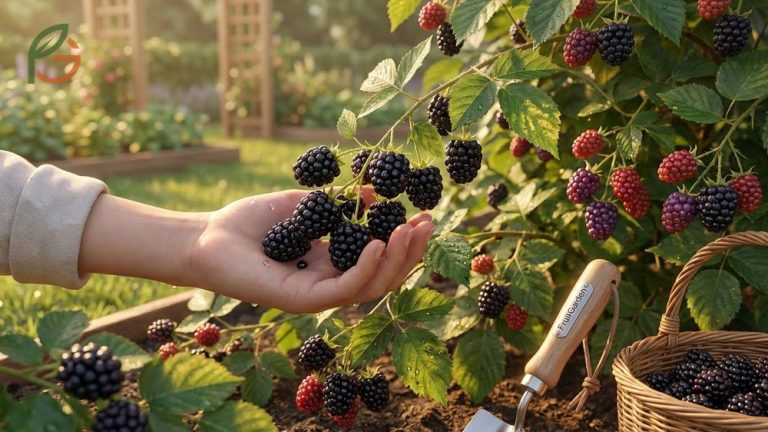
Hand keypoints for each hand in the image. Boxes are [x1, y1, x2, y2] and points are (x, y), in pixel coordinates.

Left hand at [188, 190, 433, 312]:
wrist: (205, 237)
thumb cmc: (247, 223)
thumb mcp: (302, 205)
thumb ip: (337, 203)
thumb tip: (374, 192)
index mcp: (330, 263)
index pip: (378, 259)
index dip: (403, 240)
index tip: (423, 214)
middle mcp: (328, 282)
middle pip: (382, 276)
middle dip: (409, 252)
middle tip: (428, 223)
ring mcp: (316, 295)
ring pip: (370, 287)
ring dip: (395, 260)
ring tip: (409, 231)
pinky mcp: (301, 301)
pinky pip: (342, 289)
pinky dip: (364, 268)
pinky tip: (376, 243)